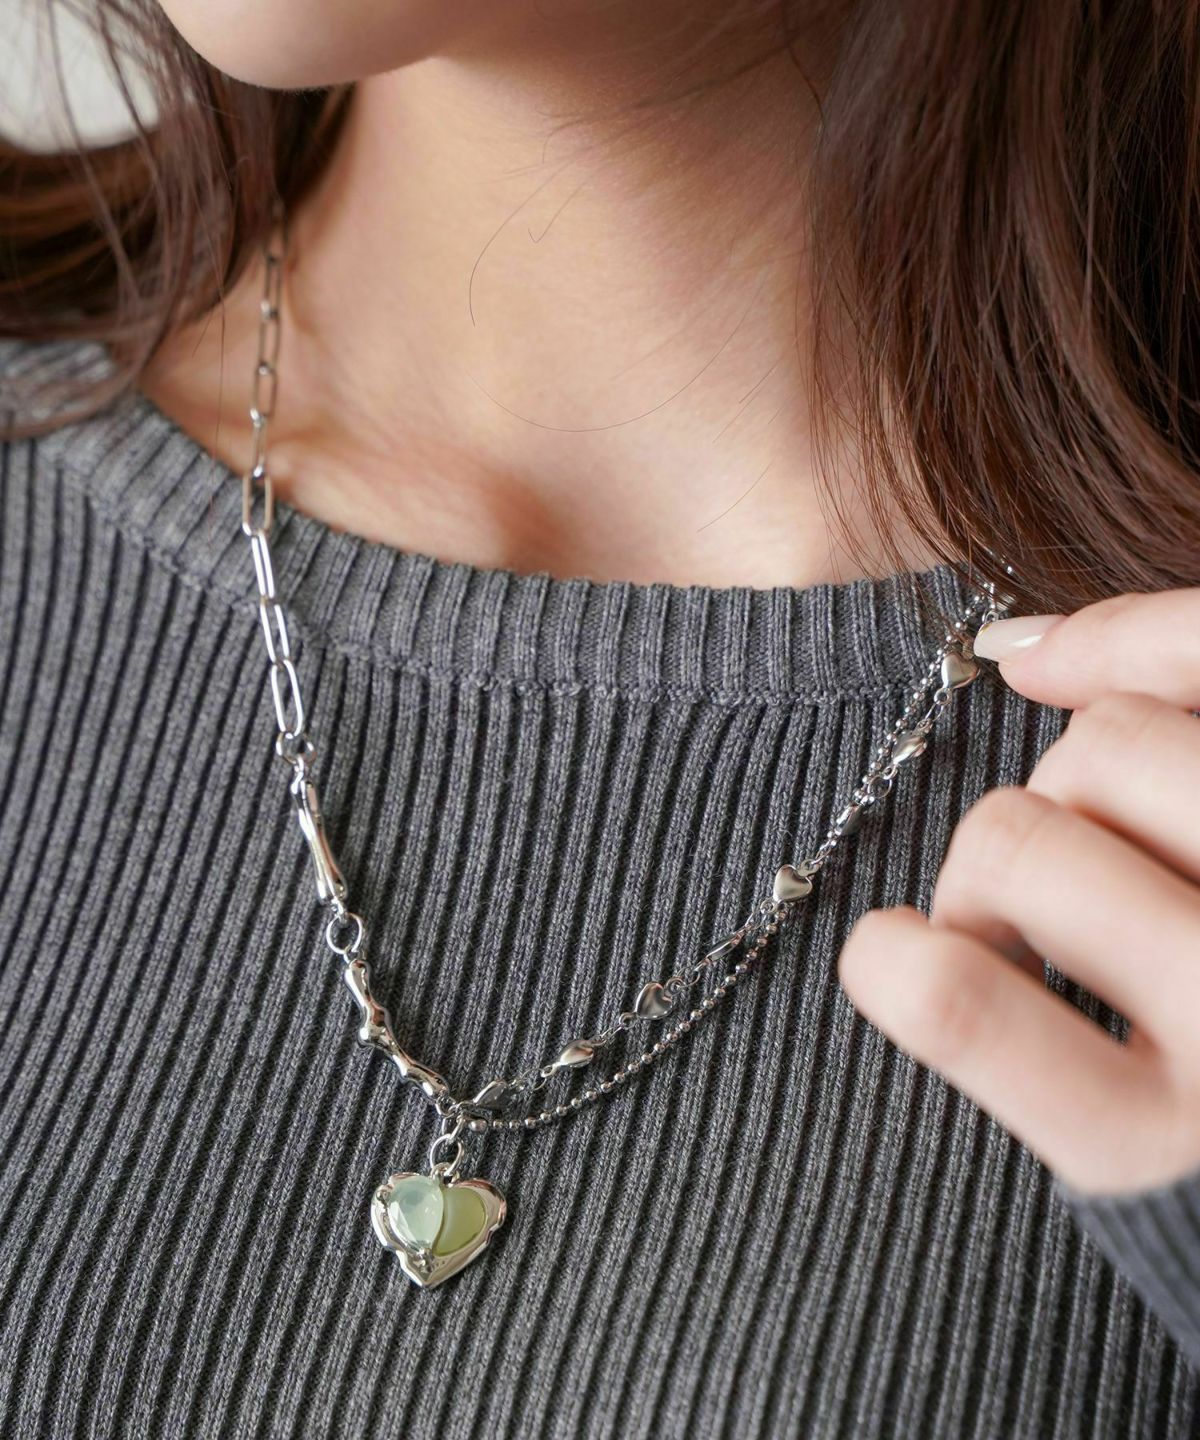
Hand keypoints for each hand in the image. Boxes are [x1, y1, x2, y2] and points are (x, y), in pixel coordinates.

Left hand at [838, 589, 1199, 1197]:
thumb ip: (1183, 700)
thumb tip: (1021, 651)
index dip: (1121, 646)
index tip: (1054, 675)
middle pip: (1106, 746)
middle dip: (1059, 789)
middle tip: (1083, 869)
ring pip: (1019, 837)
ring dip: (982, 875)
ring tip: (1022, 939)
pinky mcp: (1144, 1151)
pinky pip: (958, 996)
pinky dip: (895, 960)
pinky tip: (908, 966)